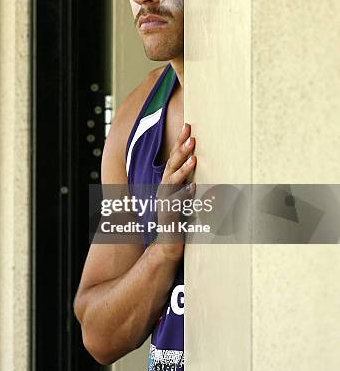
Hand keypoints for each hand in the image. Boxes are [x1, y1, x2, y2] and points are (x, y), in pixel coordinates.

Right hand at [153, 123, 196, 259]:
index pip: (174, 157)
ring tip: (194, 158)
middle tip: (192, 137)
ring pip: (172, 181)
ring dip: (184, 169)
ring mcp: (165, 200)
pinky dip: (184, 195)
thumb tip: (206, 163)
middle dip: (181, 150)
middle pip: (172, 164)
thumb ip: (192, 179)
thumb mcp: (187, 194)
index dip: (179, 142)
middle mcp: (165, 187)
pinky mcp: (168, 214)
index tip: (188, 126)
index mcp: (169, 180)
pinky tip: (193, 188)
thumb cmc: (180, 217)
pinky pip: (176, 203)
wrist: (168, 243)